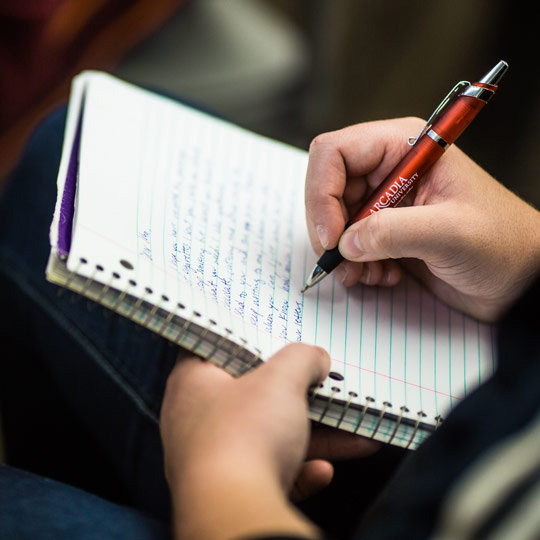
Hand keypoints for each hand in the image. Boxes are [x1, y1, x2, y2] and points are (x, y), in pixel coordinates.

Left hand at [160, 344, 377, 538]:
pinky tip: (324, 471)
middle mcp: (198, 419)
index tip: (280, 337)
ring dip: (316, 436)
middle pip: (254, 396)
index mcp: (194, 382)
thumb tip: (315, 358)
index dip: (251, 341)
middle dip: (300, 394)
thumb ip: (302, 358)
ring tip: (355, 431)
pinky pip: (270, 472)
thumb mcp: (281, 379)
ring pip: (270, 437)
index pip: (218, 350)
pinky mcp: (231, 491)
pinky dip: (300, 468)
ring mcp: (213, 459)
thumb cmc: (245, 434)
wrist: (236, 512)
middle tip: (325, 385)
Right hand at [305, 117, 539, 320]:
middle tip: (344, 262)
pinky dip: (356, 265)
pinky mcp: (386, 230)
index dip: (322, 192)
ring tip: (369, 274)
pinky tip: (383, 276)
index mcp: (406, 147)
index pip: (335, 153)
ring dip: (344, 254)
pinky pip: (348, 244)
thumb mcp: (450, 233)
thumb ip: (393, 232)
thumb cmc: (502, 244)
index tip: (332, 235)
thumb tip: (345, 242)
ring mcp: (386, 202)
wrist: (519, 280)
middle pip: (328, 188)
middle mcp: (390, 170)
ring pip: (334, 220)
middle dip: (331, 230)